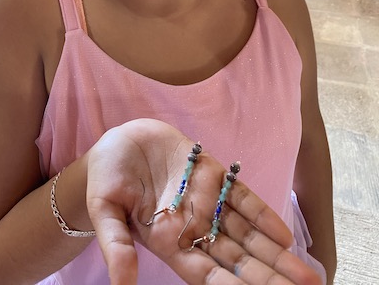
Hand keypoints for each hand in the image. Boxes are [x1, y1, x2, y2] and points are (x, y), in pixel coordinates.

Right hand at [86, 119, 321, 284]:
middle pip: (236, 259)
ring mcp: (206, 200)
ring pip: (246, 233)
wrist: (118, 142)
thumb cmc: (106, 179)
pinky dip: (262, 214)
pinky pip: (242, 197)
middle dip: (268, 277)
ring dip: (275, 252)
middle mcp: (193, 226)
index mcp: (168, 242)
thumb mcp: (106, 211)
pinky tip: (283, 233)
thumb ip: (116, 246)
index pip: (206, 274)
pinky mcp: (212, 173)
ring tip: (307, 273)